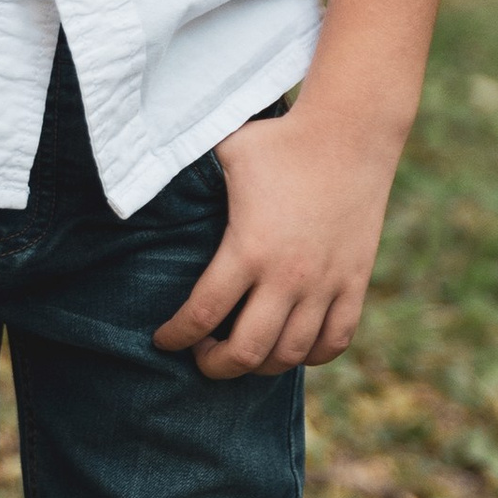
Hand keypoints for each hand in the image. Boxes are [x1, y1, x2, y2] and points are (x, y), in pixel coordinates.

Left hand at [153, 104, 402, 379]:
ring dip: (260, 365)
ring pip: (289, 355)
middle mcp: (287, 276)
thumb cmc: (280, 139)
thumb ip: (184, 170)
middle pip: (245, 353)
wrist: (351, 131)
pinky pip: (334, 342)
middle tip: (202, 355)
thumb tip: (142, 174)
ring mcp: (325, 283)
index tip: (163, 340)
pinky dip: (310, 355)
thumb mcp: (224, 151)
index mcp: (247, 248)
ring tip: (244, 350)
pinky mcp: (355, 282)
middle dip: (214, 365)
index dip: (175, 337)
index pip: (201, 315)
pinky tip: (292, 344)